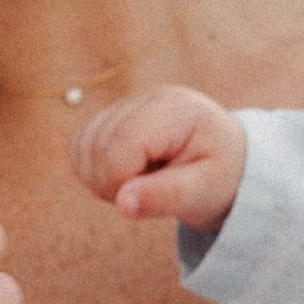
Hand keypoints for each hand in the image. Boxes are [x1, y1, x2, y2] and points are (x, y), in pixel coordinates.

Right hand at [73, 84, 248, 229]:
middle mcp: (145, 99)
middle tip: (149, 190)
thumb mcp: (203, 191)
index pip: (120, 143)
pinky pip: (78, 147)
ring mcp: (124, 105)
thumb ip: (165, 197)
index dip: (119, 180)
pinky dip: (94, 170)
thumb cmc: (218, 174)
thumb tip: (123, 204)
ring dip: (102, 178)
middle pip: (96, 146)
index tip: (143, 197)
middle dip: (112, 183)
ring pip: (81, 146)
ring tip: (142, 181)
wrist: (225, 158)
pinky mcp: (108, 118)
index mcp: (173, 110)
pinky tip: (126, 173)